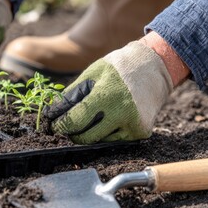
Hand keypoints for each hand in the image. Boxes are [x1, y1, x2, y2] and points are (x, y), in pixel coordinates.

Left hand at [43, 41, 173, 143]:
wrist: (155, 66)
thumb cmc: (119, 67)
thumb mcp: (92, 73)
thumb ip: (71, 95)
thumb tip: (52, 113)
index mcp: (107, 95)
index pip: (76, 120)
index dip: (61, 126)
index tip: (53, 126)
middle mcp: (122, 113)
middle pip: (87, 137)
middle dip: (72, 133)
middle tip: (67, 127)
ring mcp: (134, 125)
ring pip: (100, 140)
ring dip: (91, 131)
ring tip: (95, 114)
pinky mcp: (142, 133)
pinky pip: (114, 139)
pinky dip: (107, 132)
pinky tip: (111, 116)